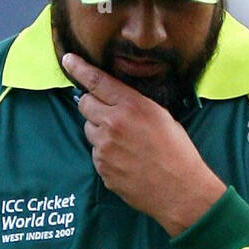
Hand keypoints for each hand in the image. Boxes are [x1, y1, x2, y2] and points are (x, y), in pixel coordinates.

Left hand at [62, 52, 225, 234]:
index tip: (69, 60)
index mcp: (131, 105)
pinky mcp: (101, 168)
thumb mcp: (161, 115)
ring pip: (89, 130)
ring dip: (100, 132)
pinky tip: (125, 161)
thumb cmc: (176, 151)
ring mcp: (104, 147)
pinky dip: (106, 154)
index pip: (97, 81)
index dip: (79, 68)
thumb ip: (134, 104)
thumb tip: (117, 99)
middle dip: (92, 105)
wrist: (179, 189)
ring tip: (125, 143)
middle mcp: (113, 123)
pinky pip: (96, 153)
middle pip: (84, 104)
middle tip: (109, 114)